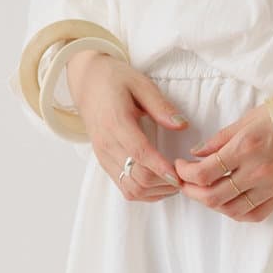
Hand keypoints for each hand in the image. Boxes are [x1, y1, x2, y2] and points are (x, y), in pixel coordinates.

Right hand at [66, 50, 188, 201]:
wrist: (87, 82)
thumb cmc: (115, 80)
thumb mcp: (141, 84)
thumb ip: (161, 106)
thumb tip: (182, 125)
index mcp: (115, 122)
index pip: (139, 152)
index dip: (160, 168)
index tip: (179, 176)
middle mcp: (106, 143)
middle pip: (136, 177)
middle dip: (163, 183)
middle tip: (185, 177)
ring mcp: (103, 156)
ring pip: (131, 189)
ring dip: (156, 191)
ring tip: (175, 182)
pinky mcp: (104, 163)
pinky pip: (125, 188)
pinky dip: (145, 192)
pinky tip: (160, 183)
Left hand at [173, 105, 272, 222]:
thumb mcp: (245, 120)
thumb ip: (218, 140)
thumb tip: (196, 154)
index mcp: (245, 148)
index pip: (204, 173)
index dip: (185, 174)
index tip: (180, 167)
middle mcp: (256, 171)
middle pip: (213, 196)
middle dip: (192, 192)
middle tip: (186, 184)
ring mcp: (271, 186)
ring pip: (231, 210)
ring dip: (212, 205)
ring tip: (205, 194)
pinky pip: (254, 214)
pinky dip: (236, 213)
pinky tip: (228, 204)